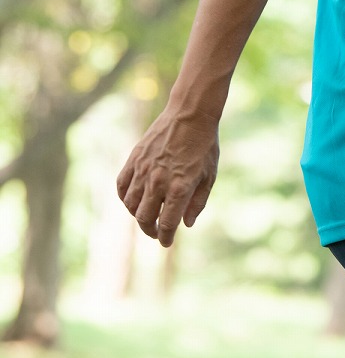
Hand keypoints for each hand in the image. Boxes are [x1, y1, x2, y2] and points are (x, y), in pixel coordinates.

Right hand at [116, 109, 219, 246]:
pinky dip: (125, 198)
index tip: (166, 242)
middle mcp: (158, 181)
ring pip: (131, 204)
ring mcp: (143, 170)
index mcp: (180, 187)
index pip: (167, 223)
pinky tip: (133, 201)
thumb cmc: (205, 146)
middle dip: (150, 230)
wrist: (190, 115)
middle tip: (157, 233)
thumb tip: (186, 224)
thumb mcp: (209, 176)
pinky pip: (122, 186)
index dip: (166, 237)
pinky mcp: (133, 160)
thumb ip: (197, 202)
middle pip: (145, 218)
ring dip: (137, 216)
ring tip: (147, 217)